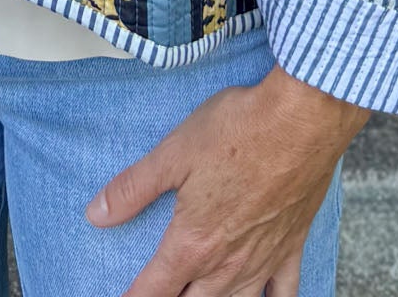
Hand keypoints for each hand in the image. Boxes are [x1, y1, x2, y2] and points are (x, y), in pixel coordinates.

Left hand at [85, 63, 368, 296]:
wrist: (301, 119)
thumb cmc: (237, 129)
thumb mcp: (174, 152)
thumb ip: (134, 188)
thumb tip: (96, 214)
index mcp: (193, 242)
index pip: (154, 290)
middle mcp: (227, 263)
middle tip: (162, 293)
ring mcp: (262, 259)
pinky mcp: (291, 247)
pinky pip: (282, 294)